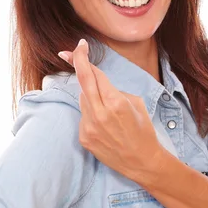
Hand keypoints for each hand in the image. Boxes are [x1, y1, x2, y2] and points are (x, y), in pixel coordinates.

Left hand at [58, 39, 165, 183]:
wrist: (142, 162)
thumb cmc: (143, 130)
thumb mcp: (136, 103)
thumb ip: (113, 89)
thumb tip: (95, 82)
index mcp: (115, 102)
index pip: (94, 73)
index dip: (84, 57)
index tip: (80, 46)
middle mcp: (99, 114)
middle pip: (82, 81)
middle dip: (74, 63)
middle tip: (65, 53)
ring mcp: (89, 127)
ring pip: (83, 99)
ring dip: (90, 95)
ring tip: (108, 109)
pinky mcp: (84, 138)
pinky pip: (83, 115)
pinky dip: (91, 113)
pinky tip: (105, 125)